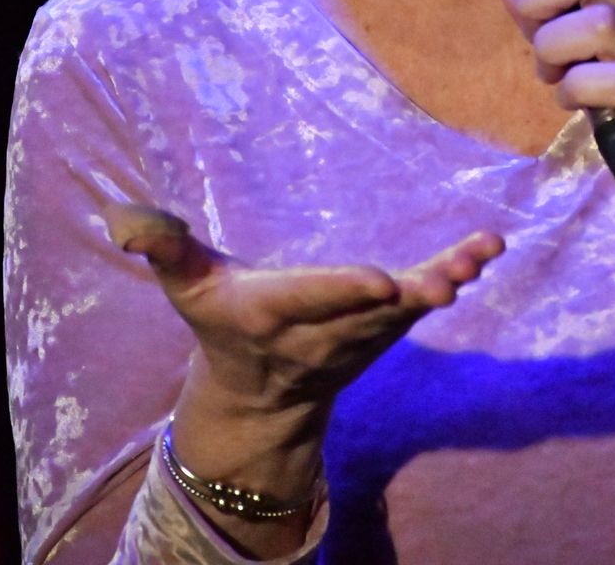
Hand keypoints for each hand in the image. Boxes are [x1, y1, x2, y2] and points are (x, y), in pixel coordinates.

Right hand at [104, 203, 503, 425]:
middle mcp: (324, 332)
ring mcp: (362, 334)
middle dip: (407, 297)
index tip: (378, 278)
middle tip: (444, 283)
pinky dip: (457, 271)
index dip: (343, 291)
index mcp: (272, 316)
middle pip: (370, 313)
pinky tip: (489, 246)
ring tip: (480, 253)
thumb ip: (163, 249)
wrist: (262, 395)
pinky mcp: (387, 324)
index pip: (311, 303)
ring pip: (407, 308)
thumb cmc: (219, 319)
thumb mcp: (185, 287)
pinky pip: (424, 297)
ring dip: (444, 279)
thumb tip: (125, 218)